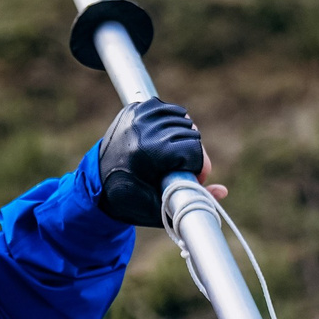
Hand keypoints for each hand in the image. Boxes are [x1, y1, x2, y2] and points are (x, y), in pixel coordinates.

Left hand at [94, 99, 220, 226]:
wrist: (97, 186)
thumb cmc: (130, 202)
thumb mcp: (161, 209)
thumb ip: (194, 200)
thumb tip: (222, 191)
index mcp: (147, 153)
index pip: (193, 149)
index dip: (199, 167)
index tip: (193, 178)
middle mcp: (141, 130)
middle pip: (190, 134)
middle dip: (191, 155)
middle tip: (180, 170)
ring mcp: (137, 116)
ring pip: (182, 119)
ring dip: (183, 138)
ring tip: (171, 157)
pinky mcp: (134, 109)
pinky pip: (168, 109)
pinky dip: (172, 122)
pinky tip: (165, 139)